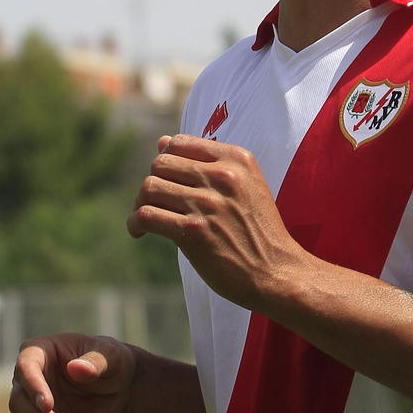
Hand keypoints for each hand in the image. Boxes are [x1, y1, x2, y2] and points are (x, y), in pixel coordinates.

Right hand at [9, 333, 135, 412]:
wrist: (118, 386)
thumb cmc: (112, 361)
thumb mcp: (112, 356)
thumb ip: (96, 361)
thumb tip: (76, 369)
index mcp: (42, 352)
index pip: (25, 367)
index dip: (32, 386)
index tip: (48, 405)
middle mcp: (31, 381)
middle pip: (18, 402)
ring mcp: (35, 409)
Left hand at [127, 134, 308, 309]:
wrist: (276, 271)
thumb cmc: (256, 230)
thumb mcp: (245, 184)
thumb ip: (206, 162)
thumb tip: (161, 141)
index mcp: (237, 159)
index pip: (180, 142)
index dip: (165, 160)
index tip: (167, 180)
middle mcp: (223, 176)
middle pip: (160, 163)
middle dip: (152, 182)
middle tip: (154, 203)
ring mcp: (208, 203)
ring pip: (149, 187)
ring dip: (140, 203)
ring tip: (146, 218)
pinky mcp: (193, 232)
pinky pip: (147, 215)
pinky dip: (135, 223)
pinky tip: (140, 232)